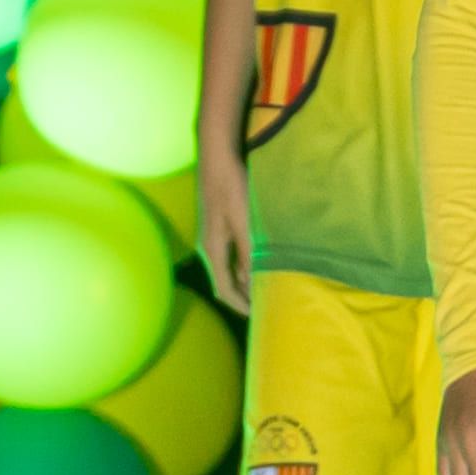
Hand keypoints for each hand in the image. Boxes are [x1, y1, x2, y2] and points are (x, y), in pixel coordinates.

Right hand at [194, 133, 252, 315]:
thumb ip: (249, 254)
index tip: (260, 317)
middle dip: (244, 296)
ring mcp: (212, 236)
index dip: (242, 306)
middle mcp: (208, 247)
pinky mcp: (218, 225)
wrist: (217, 157)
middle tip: (266, 305)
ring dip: (245, 280)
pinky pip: (230, 255)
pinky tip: (259, 260)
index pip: (224, 290)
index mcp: (212, 251)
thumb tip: (254, 283)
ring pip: (227, 268)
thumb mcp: (245, 223)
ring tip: (267, 286)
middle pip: (225, 281)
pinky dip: (243, 264)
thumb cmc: (232, 188)